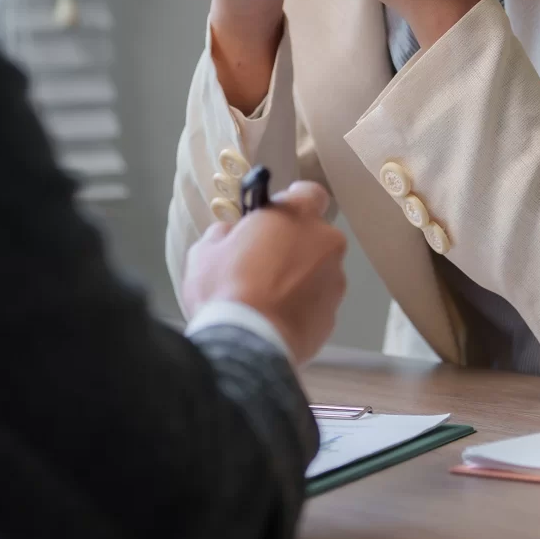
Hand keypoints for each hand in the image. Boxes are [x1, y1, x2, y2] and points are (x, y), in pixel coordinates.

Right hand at [182, 181, 347, 362]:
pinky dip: (302, 308)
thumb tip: (231, 235)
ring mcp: (334, 282)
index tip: (274, 216)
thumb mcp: (205, 252)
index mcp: (297, 217)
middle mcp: (325, 243)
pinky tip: (275, 320)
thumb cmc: (225, 288)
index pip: (310, 193)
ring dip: (300, 278)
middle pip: (315, 236)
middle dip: (294, 245)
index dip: (292, 202)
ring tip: (267, 299)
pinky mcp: (332, 317)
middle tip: (263, 263)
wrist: (246, 346)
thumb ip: (224, 234)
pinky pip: (317, 304)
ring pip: (318, 271)